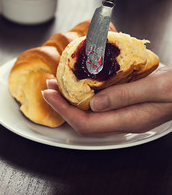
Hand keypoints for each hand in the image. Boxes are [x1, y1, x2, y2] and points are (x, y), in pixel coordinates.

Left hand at [42, 66, 171, 135]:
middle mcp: (123, 120)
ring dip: (70, 98)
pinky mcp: (126, 104)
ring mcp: (124, 114)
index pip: (85, 123)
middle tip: (48, 87)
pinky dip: (84, 93)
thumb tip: (94, 104)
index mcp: (129, 120)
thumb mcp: (155, 87)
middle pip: (83, 120)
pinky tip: (80, 81)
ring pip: (89, 112)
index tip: (49, 94)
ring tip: (58, 82)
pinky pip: (99, 103)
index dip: (63, 110)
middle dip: (61, 105)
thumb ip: (125, 96)